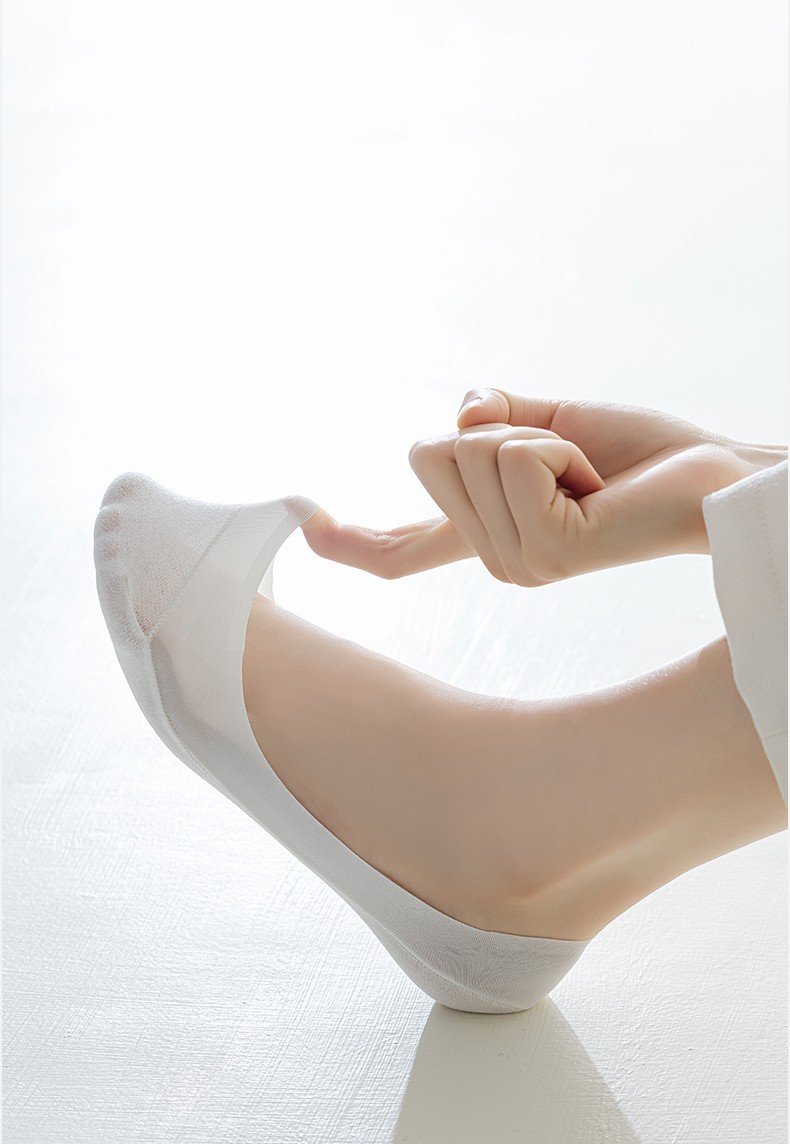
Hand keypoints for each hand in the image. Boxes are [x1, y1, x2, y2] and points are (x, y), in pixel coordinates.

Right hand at [300, 390, 785, 584]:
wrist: (717, 478)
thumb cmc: (642, 455)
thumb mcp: (546, 423)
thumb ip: (488, 422)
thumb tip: (459, 419)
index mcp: (494, 536)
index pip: (409, 547)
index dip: (356, 540)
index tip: (308, 530)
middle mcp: (496, 560)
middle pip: (427, 453)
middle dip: (494, 426)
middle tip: (564, 455)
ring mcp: (516, 564)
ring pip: (465, 449)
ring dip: (532, 433)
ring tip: (587, 470)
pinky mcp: (543, 552)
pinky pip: (510, 455)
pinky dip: (554, 443)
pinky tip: (595, 481)